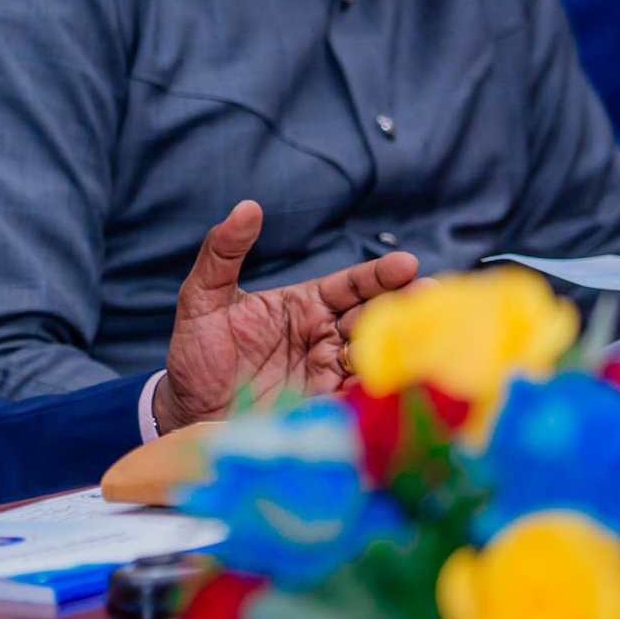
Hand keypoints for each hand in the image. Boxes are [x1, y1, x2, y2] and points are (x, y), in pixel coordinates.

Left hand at [154, 200, 418, 431]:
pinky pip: (362, 399)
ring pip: (377, 357)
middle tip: (431, 299)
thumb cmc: (197, 352)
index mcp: (305, 306)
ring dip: (403, 349)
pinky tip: (403, 386)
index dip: (379, 276)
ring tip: (426, 342)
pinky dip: (383, 392)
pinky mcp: (327, 410)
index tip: (406, 266)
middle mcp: (325, 338)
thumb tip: (247, 207)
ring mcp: (330, 375)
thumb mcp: (203, 298)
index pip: (351, 286)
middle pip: (376, 318)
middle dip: (407, 308)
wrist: (188, 412)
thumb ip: (223, 253)